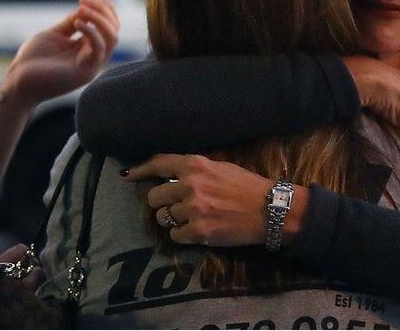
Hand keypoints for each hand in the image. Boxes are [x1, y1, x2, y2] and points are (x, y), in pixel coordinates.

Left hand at [2, 0, 118, 107]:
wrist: (17, 81)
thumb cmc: (32, 60)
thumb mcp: (54, 35)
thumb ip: (70, 23)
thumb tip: (85, 8)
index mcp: (86, 49)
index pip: (109, 27)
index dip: (104, 9)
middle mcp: (92, 58)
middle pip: (114, 31)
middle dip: (103, 11)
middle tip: (84, 0)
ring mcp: (91, 66)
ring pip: (112, 38)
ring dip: (100, 19)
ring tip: (82, 8)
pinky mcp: (85, 72)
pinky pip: (99, 49)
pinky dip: (91, 32)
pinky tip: (77, 23)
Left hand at [121, 154, 280, 245]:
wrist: (272, 210)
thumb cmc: (247, 187)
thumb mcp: (219, 168)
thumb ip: (194, 171)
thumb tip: (170, 176)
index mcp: (195, 165)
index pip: (158, 164)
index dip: (140, 171)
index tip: (128, 176)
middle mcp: (190, 185)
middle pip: (154, 197)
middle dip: (162, 203)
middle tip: (176, 206)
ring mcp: (192, 209)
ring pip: (163, 218)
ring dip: (173, 220)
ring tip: (192, 219)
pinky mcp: (198, 231)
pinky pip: (175, 236)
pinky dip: (183, 235)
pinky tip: (198, 231)